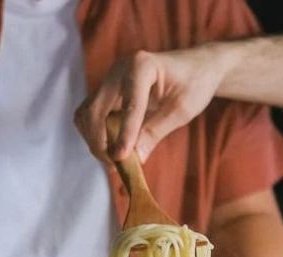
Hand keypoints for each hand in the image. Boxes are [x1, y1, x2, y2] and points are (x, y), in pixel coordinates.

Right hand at [74, 46, 224, 163]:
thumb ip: (155, 132)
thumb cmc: (194, 84)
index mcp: (142, 66)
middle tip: (115, 165)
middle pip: (95, 110)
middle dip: (99, 141)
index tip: (121, 159)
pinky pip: (90, 115)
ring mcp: (110, 79)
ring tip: (114, 159)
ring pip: (86, 114)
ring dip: (94, 139)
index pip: (130, 106)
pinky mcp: (107, 91)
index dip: (125, 135)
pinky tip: (113, 148)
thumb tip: (135, 159)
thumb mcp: (181, 111)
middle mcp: (119, 69)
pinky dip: (96, 134)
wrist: (196, 67)